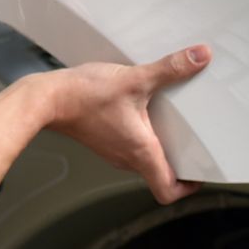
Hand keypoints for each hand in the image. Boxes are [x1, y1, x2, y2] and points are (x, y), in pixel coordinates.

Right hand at [41, 46, 211, 203]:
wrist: (47, 98)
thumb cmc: (84, 97)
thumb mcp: (134, 79)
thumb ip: (170, 68)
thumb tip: (199, 57)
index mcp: (141, 152)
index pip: (168, 191)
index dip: (189, 187)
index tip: (201, 174)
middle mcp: (127, 158)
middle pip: (160, 175)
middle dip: (180, 164)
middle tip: (197, 145)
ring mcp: (114, 151)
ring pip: (145, 160)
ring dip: (161, 148)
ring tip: (176, 126)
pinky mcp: (104, 139)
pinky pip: (131, 147)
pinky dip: (144, 136)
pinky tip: (146, 113)